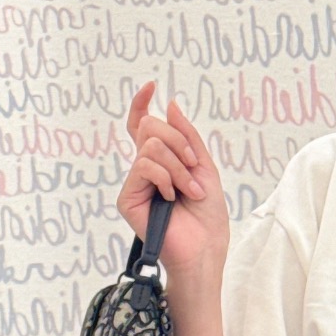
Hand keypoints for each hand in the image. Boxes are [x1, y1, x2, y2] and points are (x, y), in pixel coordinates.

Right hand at [115, 81, 230, 275]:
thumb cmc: (208, 217)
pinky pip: (144, 167)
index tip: (151, 86)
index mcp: (162, 162)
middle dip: (180, 142)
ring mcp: (135, 183)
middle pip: (150, 128)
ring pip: (150, 147)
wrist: (204, 250)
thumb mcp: (205, 168)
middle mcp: (145, 170)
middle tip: (195, 167)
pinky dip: (165, 178)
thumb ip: (187, 136)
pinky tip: (172, 198)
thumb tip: (170, 104)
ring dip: (178, 167)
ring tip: (190, 191)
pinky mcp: (127, 198)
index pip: (143, 127)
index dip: (141, 104)